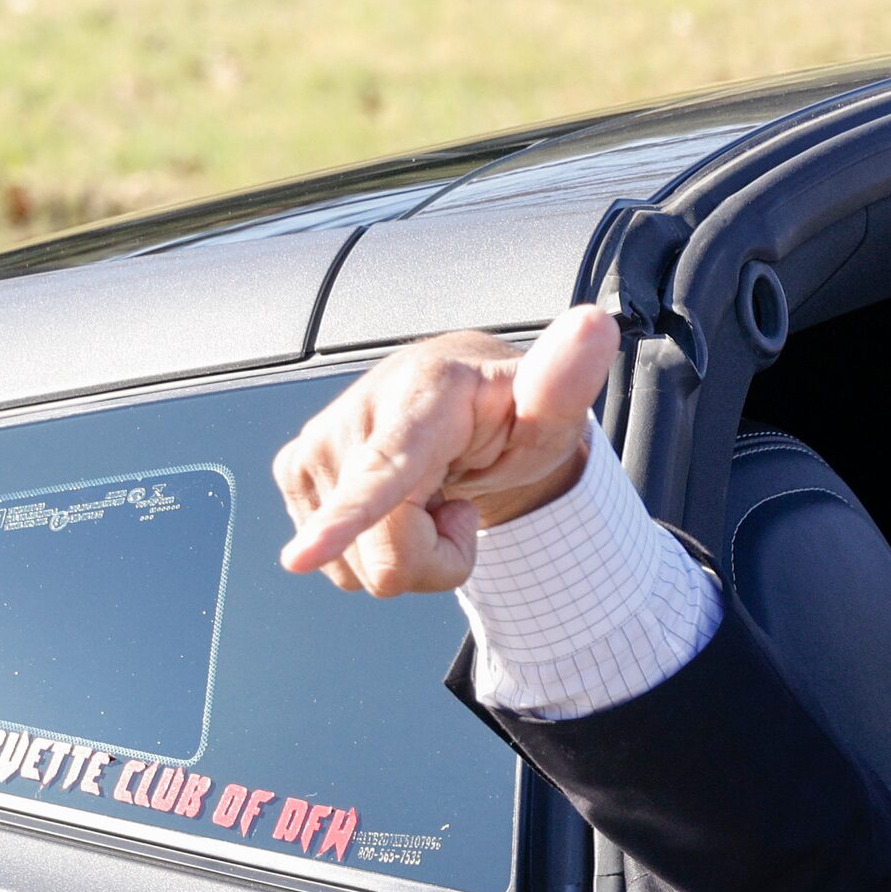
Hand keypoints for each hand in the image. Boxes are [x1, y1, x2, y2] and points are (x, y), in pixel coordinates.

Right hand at [274, 304, 618, 594]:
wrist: (464, 403)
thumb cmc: (510, 410)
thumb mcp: (552, 408)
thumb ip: (567, 378)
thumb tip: (594, 324)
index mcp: (421, 396)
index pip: (383, 471)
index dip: (346, 520)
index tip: (300, 557)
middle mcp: (356, 416)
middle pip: (386, 552)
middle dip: (438, 557)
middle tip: (462, 504)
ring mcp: (316, 445)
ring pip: (360, 567)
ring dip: (409, 552)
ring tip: (432, 496)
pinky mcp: (296, 472)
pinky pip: (338, 564)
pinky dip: (377, 548)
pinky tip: (400, 502)